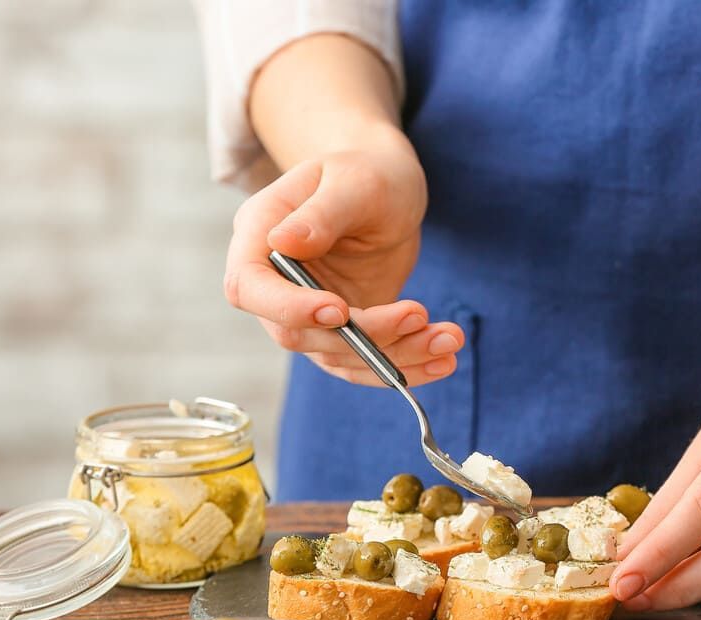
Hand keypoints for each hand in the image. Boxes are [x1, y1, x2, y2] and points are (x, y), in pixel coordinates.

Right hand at [224, 125, 463, 385]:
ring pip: (340, 356)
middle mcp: (276, 283)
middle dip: (363, 336)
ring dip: (396, 357)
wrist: (390, 188)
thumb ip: (320, 214)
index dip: (289, 308)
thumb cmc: (367, 173)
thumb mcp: (352, 182)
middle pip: (300, 334)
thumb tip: (281, 242)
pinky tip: (444, 358)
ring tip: (450, 339)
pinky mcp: (343, 331)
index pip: (250, 288)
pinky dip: (406, 366)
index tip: (339, 310)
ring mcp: (308, 312)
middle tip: (419, 315)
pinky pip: (366, 362)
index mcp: (259, 235)